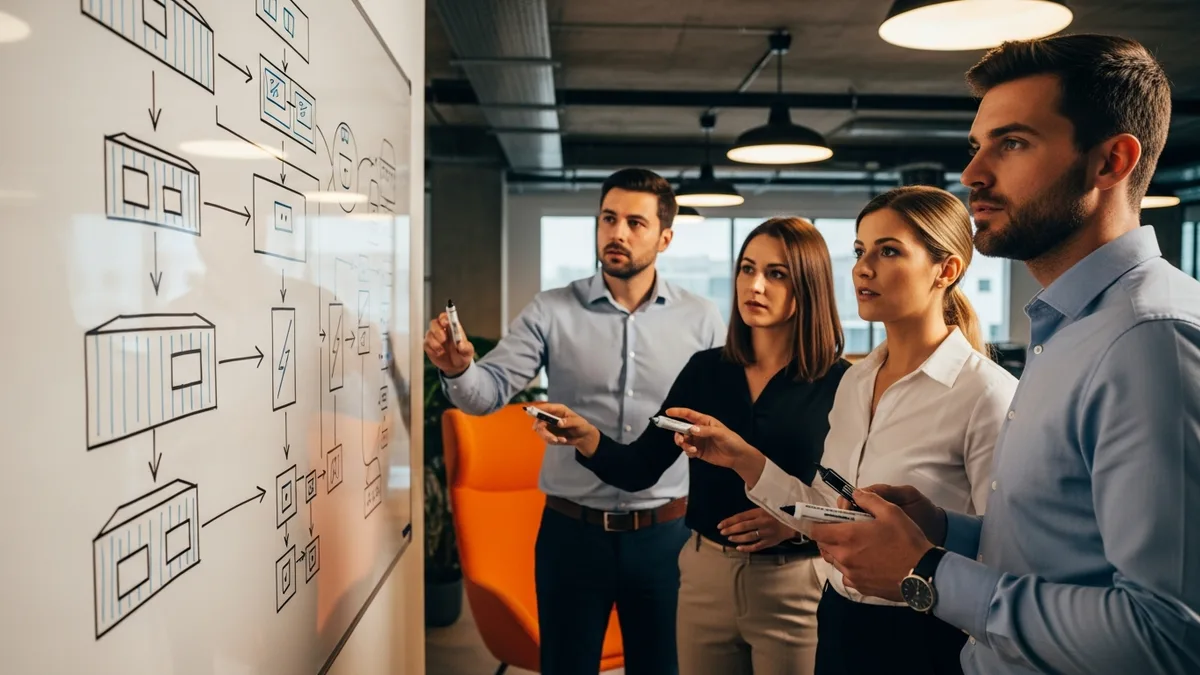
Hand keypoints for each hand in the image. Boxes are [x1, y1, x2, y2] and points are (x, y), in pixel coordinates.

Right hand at [423, 313, 473, 375]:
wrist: (455, 367)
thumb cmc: (462, 355)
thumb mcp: (467, 352)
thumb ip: (465, 348)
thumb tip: (461, 344)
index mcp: (452, 327)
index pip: (445, 317)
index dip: (444, 318)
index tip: (445, 323)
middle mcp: (442, 330)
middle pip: (434, 323)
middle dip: (438, 331)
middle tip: (443, 340)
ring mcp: (434, 337)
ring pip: (429, 334)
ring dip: (435, 343)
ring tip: (442, 351)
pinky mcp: (428, 345)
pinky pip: (426, 344)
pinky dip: (432, 349)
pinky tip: (438, 354)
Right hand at [526, 403, 600, 455]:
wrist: (583, 437)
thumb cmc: (582, 425)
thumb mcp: (578, 422)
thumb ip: (569, 422)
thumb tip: (558, 423)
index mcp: (557, 410)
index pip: (545, 408)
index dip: (536, 409)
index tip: (530, 412)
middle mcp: (551, 416)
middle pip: (538, 421)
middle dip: (543, 431)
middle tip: (553, 439)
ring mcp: (548, 426)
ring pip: (540, 432)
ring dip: (550, 438)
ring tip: (562, 440)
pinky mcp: (549, 434)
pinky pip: (546, 439)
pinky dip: (554, 441)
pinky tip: (563, 440)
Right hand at [666, 408, 766, 485]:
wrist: (737, 457)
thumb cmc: (731, 440)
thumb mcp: (720, 433)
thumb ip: (705, 431)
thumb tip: (691, 430)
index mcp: (704, 421)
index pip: (688, 415)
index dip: (677, 412)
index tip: (668, 412)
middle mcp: (699, 430)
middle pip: (682, 429)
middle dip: (678, 434)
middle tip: (679, 440)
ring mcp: (698, 441)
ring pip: (684, 441)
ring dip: (684, 445)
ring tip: (692, 449)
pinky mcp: (699, 451)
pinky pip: (688, 451)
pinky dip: (688, 452)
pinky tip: (695, 453)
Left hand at [718, 508, 795, 552]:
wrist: (796, 521)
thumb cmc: (779, 512)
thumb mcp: (768, 507)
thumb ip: (754, 511)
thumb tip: (739, 515)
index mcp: (761, 512)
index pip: (741, 517)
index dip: (729, 521)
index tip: (720, 525)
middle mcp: (763, 523)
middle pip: (743, 527)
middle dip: (730, 530)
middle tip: (722, 532)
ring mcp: (767, 533)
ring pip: (748, 537)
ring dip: (737, 538)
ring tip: (729, 538)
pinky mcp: (771, 542)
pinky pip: (757, 546)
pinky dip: (747, 548)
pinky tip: (739, 548)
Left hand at [808, 490, 933, 602]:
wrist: (924, 573)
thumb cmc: (907, 540)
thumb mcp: (891, 512)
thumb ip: (869, 500)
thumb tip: (855, 493)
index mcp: (847, 537)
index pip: (816, 530)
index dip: (817, 523)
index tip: (824, 519)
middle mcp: (844, 557)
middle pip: (823, 546)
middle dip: (828, 536)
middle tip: (844, 529)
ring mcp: (851, 575)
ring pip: (834, 561)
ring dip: (839, 552)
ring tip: (856, 545)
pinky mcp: (861, 588)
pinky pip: (846, 576)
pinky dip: (850, 568)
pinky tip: (864, 562)